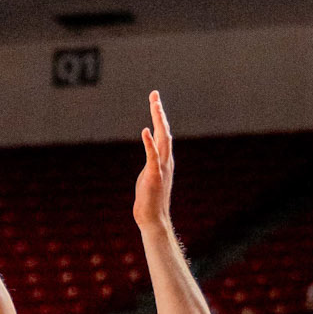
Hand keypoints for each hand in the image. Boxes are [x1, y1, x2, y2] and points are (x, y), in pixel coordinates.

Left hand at [133, 90, 173, 232]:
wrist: (153, 219)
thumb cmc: (149, 200)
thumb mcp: (150, 174)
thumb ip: (152, 160)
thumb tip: (151, 146)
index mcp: (164, 159)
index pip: (163, 133)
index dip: (159, 116)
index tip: (155, 100)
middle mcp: (166, 160)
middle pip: (164, 131)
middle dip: (159, 112)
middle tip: (154, 94)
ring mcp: (161, 167)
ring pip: (162, 139)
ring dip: (158, 121)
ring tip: (154, 105)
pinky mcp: (154, 175)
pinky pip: (152, 156)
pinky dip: (149, 143)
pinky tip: (145, 131)